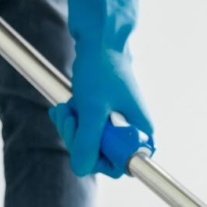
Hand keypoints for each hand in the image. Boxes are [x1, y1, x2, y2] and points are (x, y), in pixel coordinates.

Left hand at [49, 48, 152, 177]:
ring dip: (73, 128)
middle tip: (71, 120)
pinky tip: (66, 108)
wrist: (100, 37)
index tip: (86, 143)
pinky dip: (73, 119)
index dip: (100, 160)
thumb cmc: (102, 68)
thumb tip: (81, 168)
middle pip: (102, 154)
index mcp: (140, 132)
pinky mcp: (105, 112)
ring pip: (91, 141)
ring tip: (68, 109)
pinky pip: (86, 127)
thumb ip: (88, 142)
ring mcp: (118, 121)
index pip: (123, 165)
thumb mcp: (92, 109)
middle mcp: (132, 129)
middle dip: (80, 139)